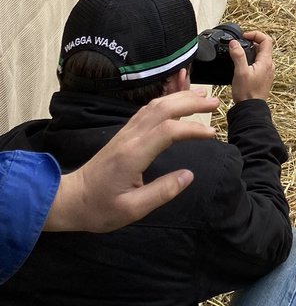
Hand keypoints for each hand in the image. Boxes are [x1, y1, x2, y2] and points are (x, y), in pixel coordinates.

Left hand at [44, 89, 218, 232]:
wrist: (70, 200)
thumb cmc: (100, 208)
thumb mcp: (132, 209)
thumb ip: (162, 192)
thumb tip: (189, 175)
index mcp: (133, 154)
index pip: (168, 130)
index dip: (192, 128)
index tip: (212, 134)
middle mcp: (130, 137)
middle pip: (163, 108)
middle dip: (191, 102)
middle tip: (215, 102)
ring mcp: (126, 133)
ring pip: (155, 105)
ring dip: (180, 97)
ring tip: (202, 96)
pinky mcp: (124, 134)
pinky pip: (147, 109)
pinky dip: (166, 100)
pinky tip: (177, 100)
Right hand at [229, 30, 274, 103]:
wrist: (250, 109)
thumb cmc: (247, 93)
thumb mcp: (240, 72)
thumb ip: (238, 56)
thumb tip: (235, 43)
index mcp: (266, 62)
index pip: (266, 40)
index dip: (255, 34)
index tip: (244, 36)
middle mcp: (269, 66)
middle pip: (263, 47)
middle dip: (251, 43)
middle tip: (239, 45)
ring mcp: (267, 72)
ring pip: (260, 56)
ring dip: (250, 52)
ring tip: (238, 55)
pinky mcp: (263, 78)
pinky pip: (259, 64)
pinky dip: (251, 61)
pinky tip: (241, 67)